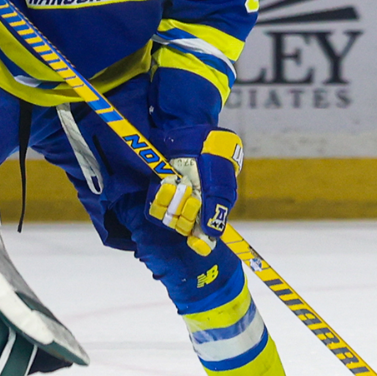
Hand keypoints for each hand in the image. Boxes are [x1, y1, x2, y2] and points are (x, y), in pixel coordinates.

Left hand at [147, 128, 242, 249]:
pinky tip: (166, 184)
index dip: (201, 244)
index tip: (196, 243)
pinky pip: (155, 209)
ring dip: (174, 203)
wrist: (193, 132)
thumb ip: (218, 206)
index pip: (206, 237)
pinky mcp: (159, 193)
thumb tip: (211, 234)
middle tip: (192, 193)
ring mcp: (175, 201)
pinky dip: (160, 199)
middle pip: (186, 227)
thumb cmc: (213, 155)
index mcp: (213, 208)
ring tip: (179, 183)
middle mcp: (194, 208)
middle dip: (188, 213)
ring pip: (171, 220)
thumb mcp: (221, 180)